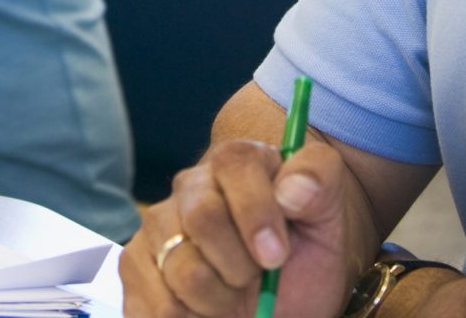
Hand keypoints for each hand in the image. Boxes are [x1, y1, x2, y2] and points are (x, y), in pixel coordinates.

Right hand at [125, 137, 370, 317]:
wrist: (287, 294)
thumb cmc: (305, 251)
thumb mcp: (329, 215)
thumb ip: (319, 181)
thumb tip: (292, 190)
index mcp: (236, 162)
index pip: (234, 166)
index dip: (256, 212)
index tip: (278, 255)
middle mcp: (189, 186)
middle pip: (202, 218)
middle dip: (241, 264)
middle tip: (258, 276)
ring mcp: (156, 228)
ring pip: (180, 271)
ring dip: (219, 300)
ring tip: (233, 294)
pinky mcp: (136, 269)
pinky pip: (155, 307)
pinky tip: (207, 311)